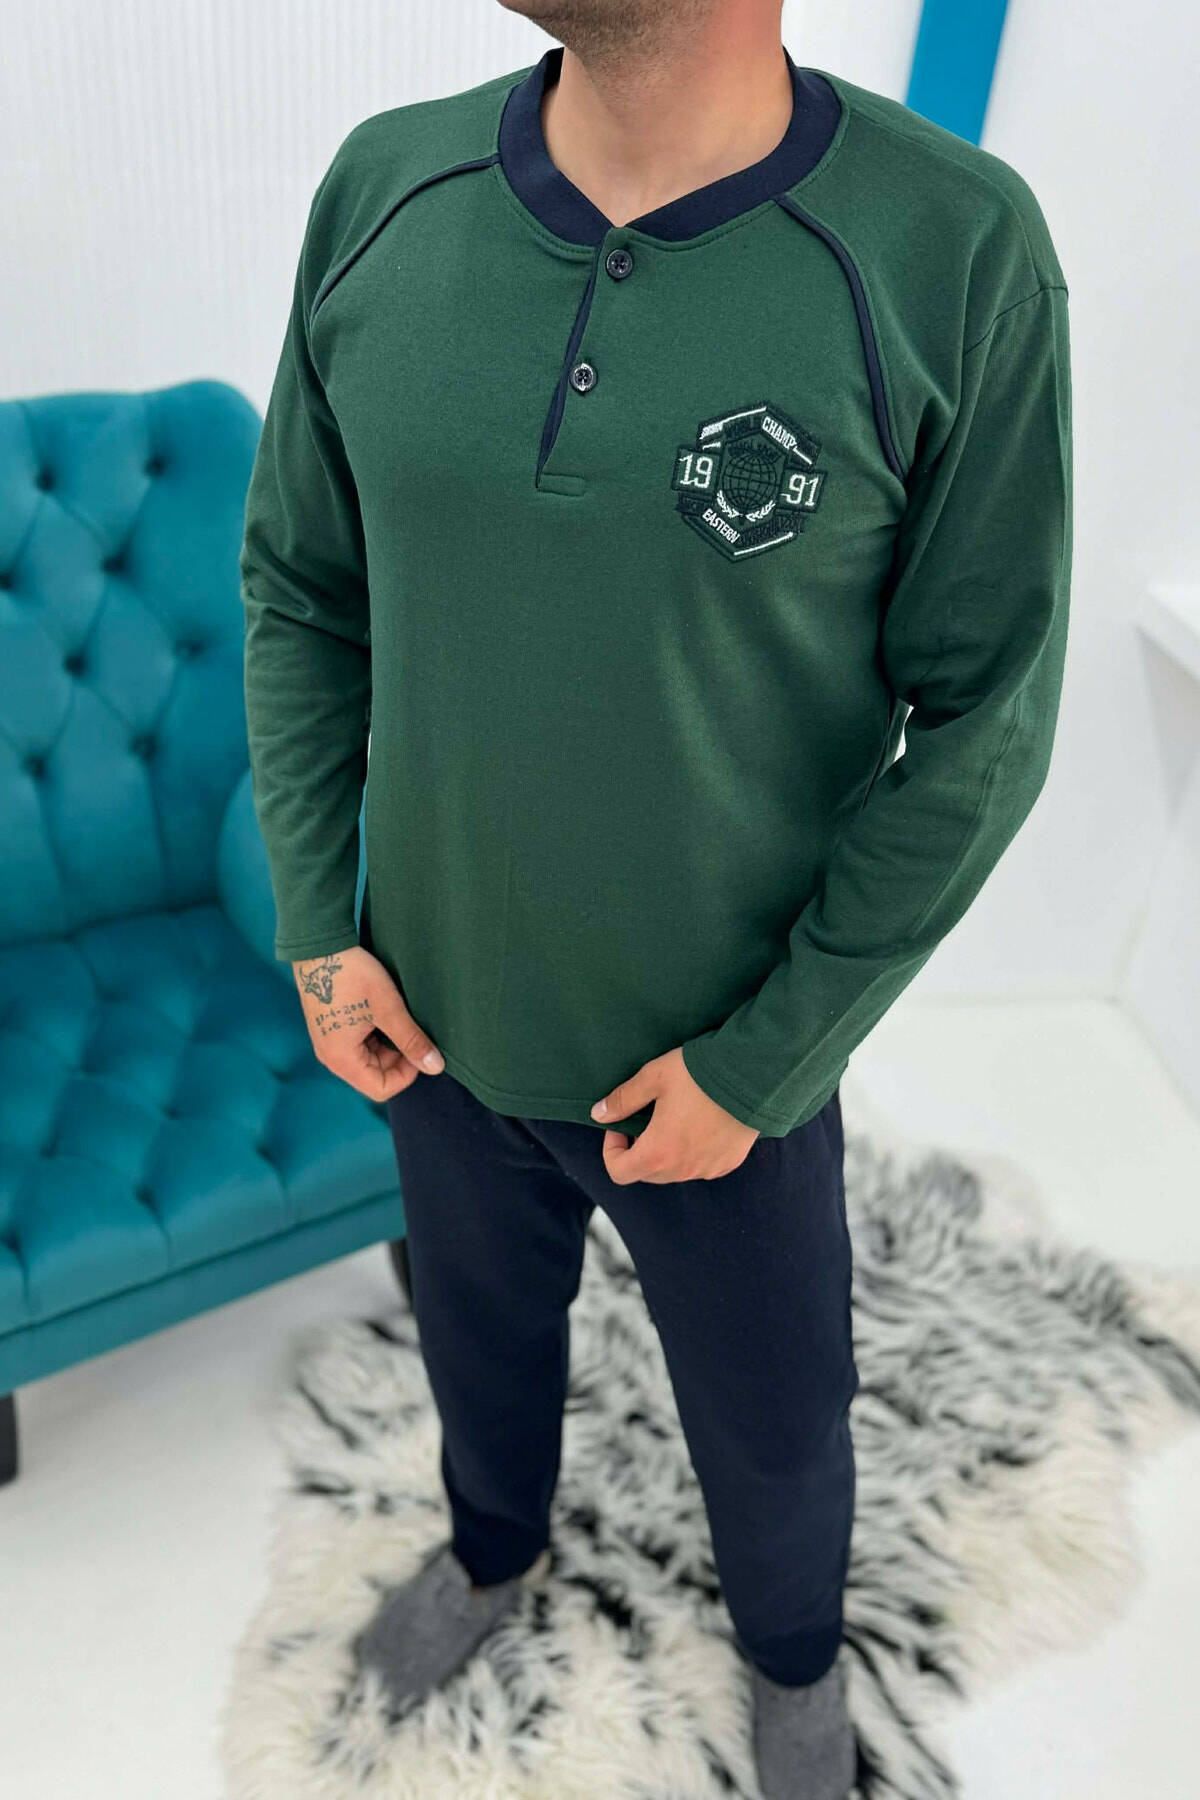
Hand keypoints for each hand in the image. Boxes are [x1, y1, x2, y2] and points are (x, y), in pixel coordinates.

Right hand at [293, 945, 443, 1100]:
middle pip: (374, 1076)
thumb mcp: (388, 1008)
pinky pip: (358, 1047)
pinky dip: (375, 1038)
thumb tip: (435, 1067)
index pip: (380, 1089)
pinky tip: (383, 1015)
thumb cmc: (352, 974)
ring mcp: (329, 1044)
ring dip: (388, 1047)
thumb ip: (412, 1040)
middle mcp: (331, 1057)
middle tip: (412, 1031)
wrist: (320, 946)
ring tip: (397, 1019)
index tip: (419, 1049)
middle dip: (399, 1060)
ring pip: (368, 1061)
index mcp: (341, 1058)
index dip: (406, 1074)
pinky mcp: (331, 1031)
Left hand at [590, 1046, 758, 1184]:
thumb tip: (599, 1114)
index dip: (611, 1150)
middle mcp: (683, 1169)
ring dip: (667, 1153)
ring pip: (675, 1171)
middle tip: (646, 1119)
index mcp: (658, 1152)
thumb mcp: (653, 1077)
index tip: (620, 1125)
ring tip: (675, 1118)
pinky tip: (700, 1124)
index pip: (619, 1172)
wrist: (752, 1074)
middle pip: (647, 1173)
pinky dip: (693, 1152)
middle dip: (638, 1151)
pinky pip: (701, 1166)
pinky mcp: (729, 1162)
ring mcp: (708, 1168)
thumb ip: (623, 1100)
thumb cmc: (699, 1073)